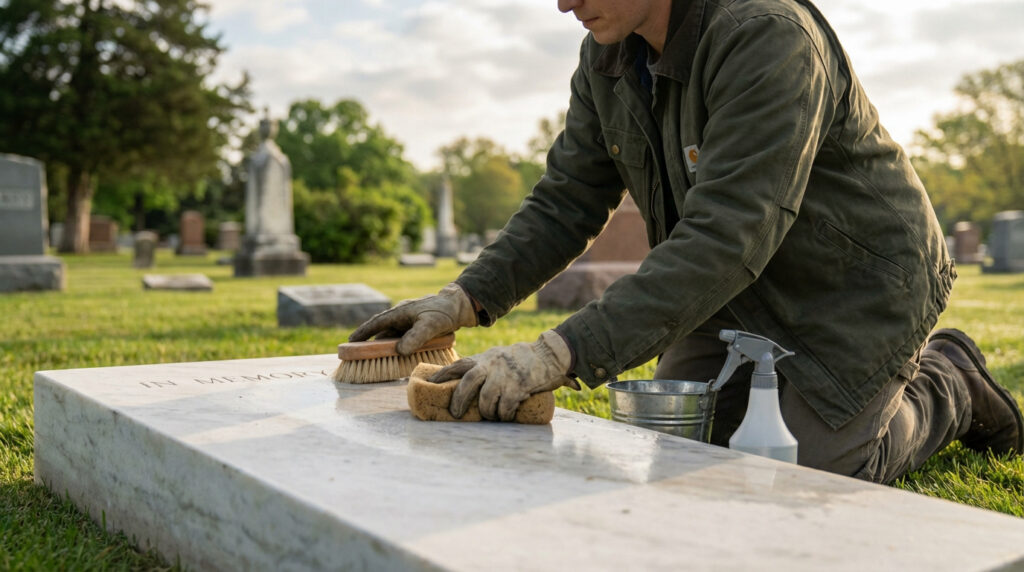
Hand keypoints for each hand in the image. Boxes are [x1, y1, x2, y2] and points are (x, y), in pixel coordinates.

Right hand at [349, 283, 476, 354]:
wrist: (461, 307)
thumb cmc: (445, 312)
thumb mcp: (430, 325)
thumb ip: (415, 337)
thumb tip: (399, 350)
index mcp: (400, 312)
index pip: (376, 323)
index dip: (362, 333)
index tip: (349, 342)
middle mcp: (402, 316)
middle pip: (382, 332)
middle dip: (371, 343)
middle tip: (360, 358)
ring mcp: (409, 322)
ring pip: (392, 337)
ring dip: (386, 347)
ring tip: (378, 361)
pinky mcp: (417, 328)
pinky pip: (403, 339)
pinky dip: (398, 347)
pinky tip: (398, 357)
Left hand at [428, 330, 580, 420]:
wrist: (549, 354)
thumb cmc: (522, 360)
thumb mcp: (498, 358)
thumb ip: (484, 368)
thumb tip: (463, 382)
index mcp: (484, 359)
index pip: (458, 365)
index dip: (442, 375)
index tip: (430, 384)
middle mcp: (491, 365)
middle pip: (467, 383)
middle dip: (459, 401)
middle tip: (456, 414)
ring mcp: (505, 375)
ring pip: (486, 399)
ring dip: (486, 412)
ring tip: (490, 416)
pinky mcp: (519, 386)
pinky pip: (505, 407)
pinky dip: (504, 415)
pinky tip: (507, 416)